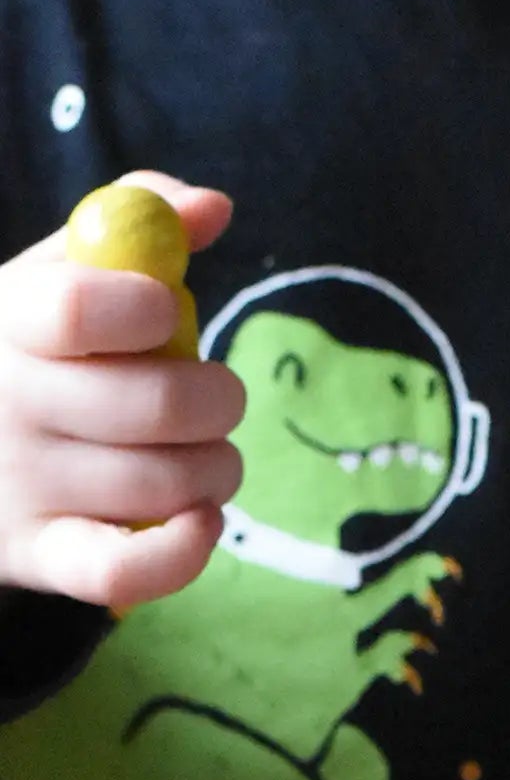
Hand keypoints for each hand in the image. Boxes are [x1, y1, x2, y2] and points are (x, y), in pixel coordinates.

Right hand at [0, 172, 244, 609]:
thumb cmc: (28, 349)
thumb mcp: (58, 275)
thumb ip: (135, 223)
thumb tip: (212, 208)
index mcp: (7, 319)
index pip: (83, 310)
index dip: (151, 309)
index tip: (165, 314)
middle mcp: (4, 404)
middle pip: (155, 406)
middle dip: (218, 400)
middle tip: (216, 399)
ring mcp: (19, 486)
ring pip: (165, 482)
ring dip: (218, 468)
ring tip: (207, 456)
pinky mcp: (38, 556)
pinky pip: (125, 571)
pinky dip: (186, 551)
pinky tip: (201, 516)